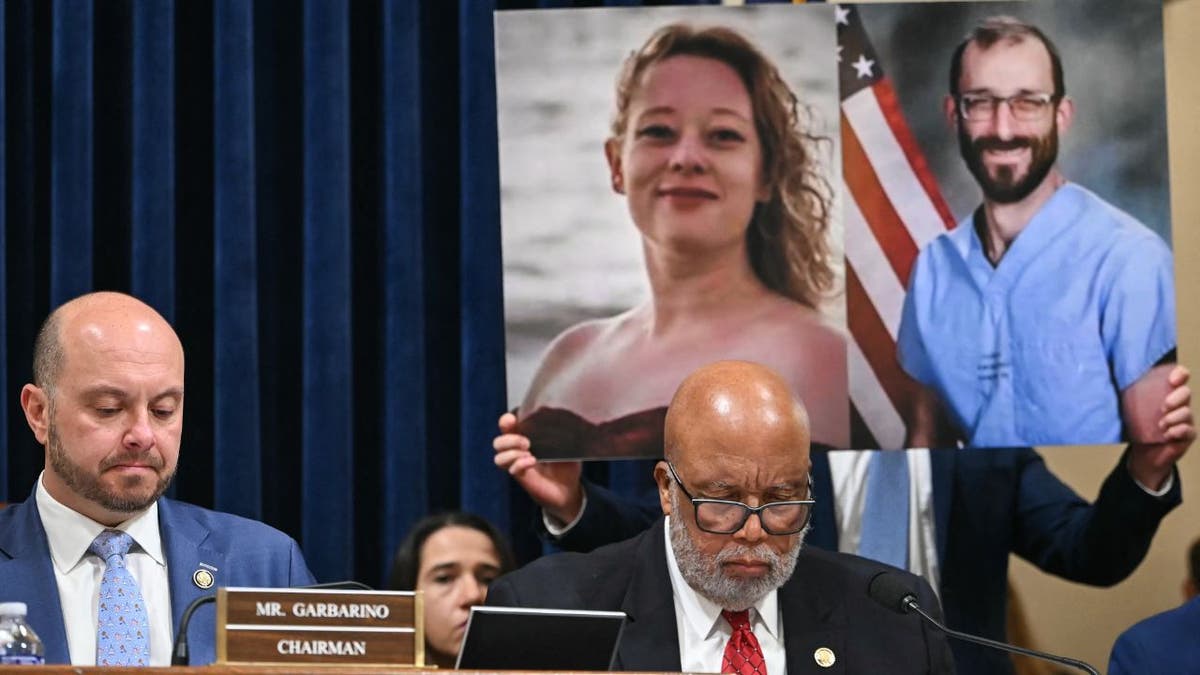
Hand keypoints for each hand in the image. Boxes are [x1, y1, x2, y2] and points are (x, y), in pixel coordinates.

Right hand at [492, 412, 584, 523]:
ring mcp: (518, 464)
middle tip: (527, 443)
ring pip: (498, 456)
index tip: (512, 419)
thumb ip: (561, 432)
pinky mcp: (521, 476)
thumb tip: (560, 416)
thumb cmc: (567, 464)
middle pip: (498, 442)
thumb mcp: (567, 444)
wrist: (570, 489)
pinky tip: (532, 462)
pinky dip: (519, 463)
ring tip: (529, 453)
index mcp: (526, 437)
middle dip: (509, 439)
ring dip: (511, 453)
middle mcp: (518, 450)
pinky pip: (511, 468)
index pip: (508, 425)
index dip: (506, 421)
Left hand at [1128, 365, 1193, 490]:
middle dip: (1177, 398)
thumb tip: (1111, 381)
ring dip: (1173, 418)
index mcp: (1166, 393)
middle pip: (1186, 393)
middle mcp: (1179, 405)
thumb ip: (1128, 394)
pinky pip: (1188, 430)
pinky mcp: (1187, 435)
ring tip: (1160, 425)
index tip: (1172, 379)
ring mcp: (1185, 420)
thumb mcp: (1131, 409)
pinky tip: (1167, 434)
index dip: (1180, 374)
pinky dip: (1177, 431)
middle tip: (1163, 407)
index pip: (1180, 377)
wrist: (1144, 454)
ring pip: (1187, 412)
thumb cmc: (1138, 428)